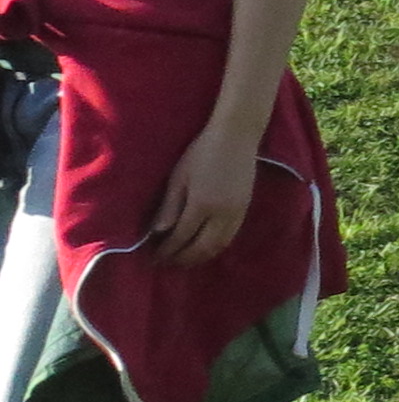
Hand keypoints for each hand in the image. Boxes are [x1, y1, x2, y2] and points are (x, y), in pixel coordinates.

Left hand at [147, 124, 261, 268]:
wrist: (236, 137)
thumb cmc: (201, 152)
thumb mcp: (179, 177)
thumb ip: (170, 206)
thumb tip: (158, 233)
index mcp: (202, 204)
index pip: (181, 237)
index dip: (166, 250)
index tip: (152, 257)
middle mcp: (222, 214)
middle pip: (202, 247)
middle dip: (182, 258)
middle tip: (165, 264)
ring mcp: (237, 214)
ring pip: (219, 246)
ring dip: (200, 257)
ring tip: (183, 260)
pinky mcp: (244, 210)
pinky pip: (229, 238)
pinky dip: (215, 248)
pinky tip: (204, 248)